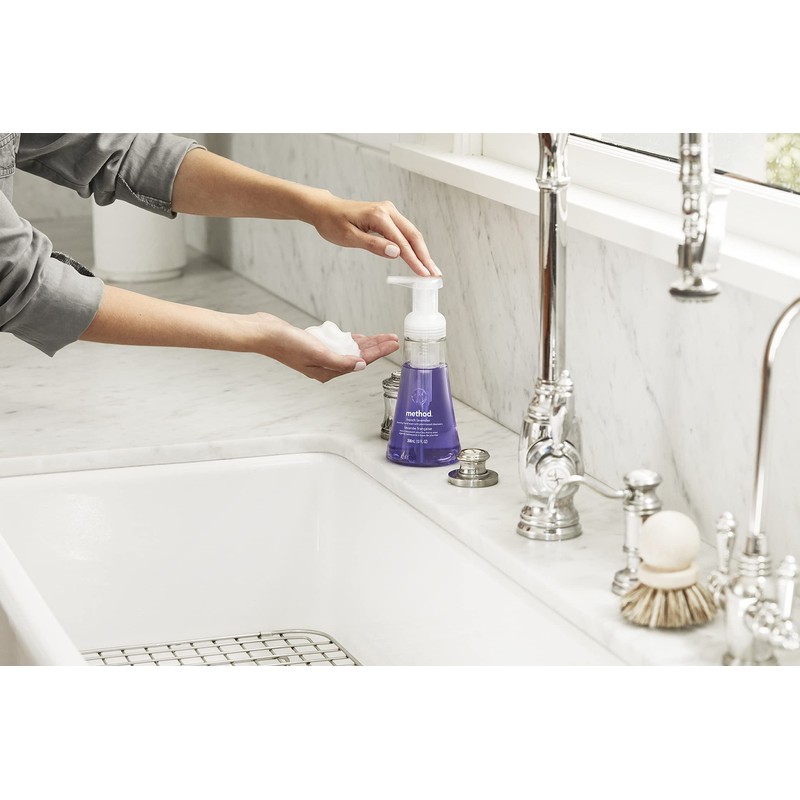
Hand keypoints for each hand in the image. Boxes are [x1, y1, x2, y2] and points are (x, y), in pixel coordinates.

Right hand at [250, 312, 399, 382]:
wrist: (264, 333)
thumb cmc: (286, 343)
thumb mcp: (317, 352)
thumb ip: (340, 360)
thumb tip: (361, 365)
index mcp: (327, 372)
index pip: (359, 361)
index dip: (378, 352)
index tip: (393, 344)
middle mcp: (326, 366)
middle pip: (358, 356)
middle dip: (377, 347)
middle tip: (393, 338)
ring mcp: (320, 357)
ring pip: (350, 350)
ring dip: (367, 343)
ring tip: (383, 337)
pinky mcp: (315, 346)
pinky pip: (338, 344)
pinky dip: (350, 340)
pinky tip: (358, 337)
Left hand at [306, 195, 440, 276]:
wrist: (325, 210)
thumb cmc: (333, 223)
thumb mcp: (349, 238)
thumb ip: (374, 245)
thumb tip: (397, 252)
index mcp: (379, 216)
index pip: (402, 242)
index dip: (414, 260)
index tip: (424, 275)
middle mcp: (388, 210)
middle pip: (413, 236)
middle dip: (425, 256)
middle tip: (435, 275)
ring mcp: (389, 212)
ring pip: (411, 234)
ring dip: (422, 252)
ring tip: (431, 269)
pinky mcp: (388, 216)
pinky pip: (404, 232)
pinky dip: (413, 246)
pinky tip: (419, 258)